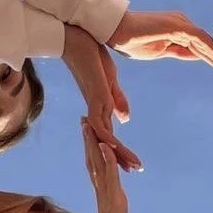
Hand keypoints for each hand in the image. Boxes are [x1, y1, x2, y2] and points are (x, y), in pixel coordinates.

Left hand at [64, 25, 141, 171]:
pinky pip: (100, 123)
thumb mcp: (110, 83)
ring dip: (119, 152)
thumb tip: (125, 118)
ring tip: (132, 165)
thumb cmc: (92, 59)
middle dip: (121, 158)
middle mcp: (95, 112)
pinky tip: (115, 145)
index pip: (111, 136)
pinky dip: (107, 135)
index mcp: (100, 110)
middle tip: (135, 171)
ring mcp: (94, 106)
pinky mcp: (94, 98)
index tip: (133, 163)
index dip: (121, 151)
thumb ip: (117, 101)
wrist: (77, 41)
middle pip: (108, 142)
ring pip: (104, 137)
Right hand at [83, 121, 139, 212]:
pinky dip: (107, 162)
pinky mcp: (114, 206)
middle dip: (88, 141)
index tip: (90, 136)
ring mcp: (107, 201)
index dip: (93, 153)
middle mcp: (104, 199)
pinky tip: (104, 147)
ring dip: (93, 145)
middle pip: (93, 164)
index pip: (98, 173)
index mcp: (108, 203)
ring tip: (88, 124)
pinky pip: (110, 179)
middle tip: (83, 120)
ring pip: (99, 168)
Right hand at [109, 10, 212, 81]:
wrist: (112, 29)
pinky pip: (198, 39)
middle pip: (210, 47)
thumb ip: (176, 52)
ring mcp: (180, 24)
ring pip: (208, 44)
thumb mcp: (158, 51)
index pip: (204, 50)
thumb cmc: (129, 41)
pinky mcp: (175, 25)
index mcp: (179, 32)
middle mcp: (183, 25)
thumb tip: (191, 56)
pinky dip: (212, 49)